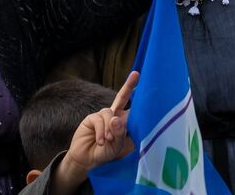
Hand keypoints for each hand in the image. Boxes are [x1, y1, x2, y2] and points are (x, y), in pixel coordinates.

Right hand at [56, 71, 138, 192]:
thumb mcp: (116, 146)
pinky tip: (100, 141)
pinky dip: (101, 131)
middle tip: (136, 74)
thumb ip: (119, 133)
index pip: (133, 109)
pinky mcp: (91, 118)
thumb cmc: (104, 153)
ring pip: (109, 113)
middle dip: (129, 85)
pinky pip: (98, 120)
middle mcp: (113, 116)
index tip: (147, 87)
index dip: (141, 100)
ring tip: (108, 140)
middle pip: (122, 97)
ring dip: (109, 128)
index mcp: (123, 122)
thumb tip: (116, 118)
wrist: (87, 160)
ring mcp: (102, 116)